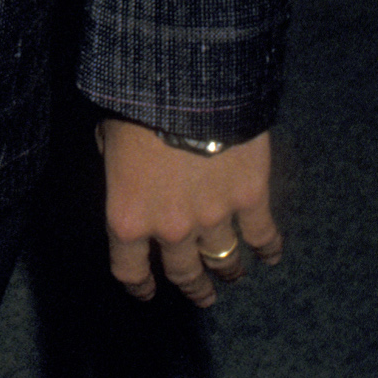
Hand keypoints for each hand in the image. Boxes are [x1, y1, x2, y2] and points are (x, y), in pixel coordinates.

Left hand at [96, 117, 280, 306]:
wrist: (184, 83)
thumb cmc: (132, 105)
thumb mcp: (106, 137)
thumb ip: (116, 167)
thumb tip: (128, 172)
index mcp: (127, 217)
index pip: (130, 269)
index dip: (140, 286)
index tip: (147, 292)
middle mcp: (170, 228)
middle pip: (183, 273)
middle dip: (193, 287)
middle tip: (202, 295)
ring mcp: (214, 217)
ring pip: (224, 260)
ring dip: (229, 271)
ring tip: (234, 276)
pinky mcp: (250, 198)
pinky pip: (262, 235)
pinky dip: (269, 249)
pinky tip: (271, 256)